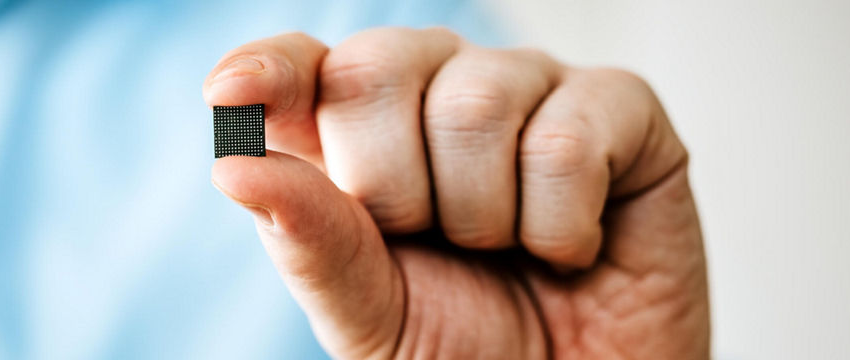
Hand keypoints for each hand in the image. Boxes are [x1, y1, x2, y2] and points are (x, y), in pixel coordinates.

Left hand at [204, 28, 708, 358]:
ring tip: (506, 250)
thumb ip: (307, 239)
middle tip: (434, 240)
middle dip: (392, 184)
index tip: (229, 94)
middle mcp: (438, 92)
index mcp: (361, 134)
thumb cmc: (464, 350)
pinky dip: (559, 222)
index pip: (304, 67)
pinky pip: (568, 138)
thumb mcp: (368, 313)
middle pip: (376, 66)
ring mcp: (529, 89)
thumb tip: (233, 164)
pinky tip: (569, 248)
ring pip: (475, 100)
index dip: (270, 70)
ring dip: (481, 213)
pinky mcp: (620, 109)